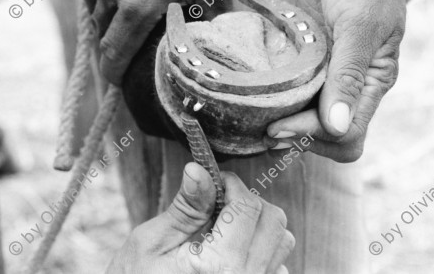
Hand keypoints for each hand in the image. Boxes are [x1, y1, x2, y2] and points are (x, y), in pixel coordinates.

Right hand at [71, 0, 231, 84]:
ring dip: (105, 14)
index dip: (115, 73)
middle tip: (132, 44)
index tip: (119, 80)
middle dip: (115, 42)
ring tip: (127, 10)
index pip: (113, 54)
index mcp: (138, 6)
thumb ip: (204, 21)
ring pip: (91, 3)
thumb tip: (206, 46)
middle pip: (102, 31)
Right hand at [106, 163, 294, 273]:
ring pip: (282, 241)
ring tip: (227, 228)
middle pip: (272, 220)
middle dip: (249, 202)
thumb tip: (199, 169)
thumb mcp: (151, 243)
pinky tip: (235, 252)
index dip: (233, 184)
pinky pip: (278, 266)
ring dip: (260, 225)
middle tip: (221, 203)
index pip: (247, 207)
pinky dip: (263, 251)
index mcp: (220, 266)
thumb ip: (185, 207)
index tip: (217, 181)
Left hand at [267, 0, 421, 161]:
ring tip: (252, 112)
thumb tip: (338, 127)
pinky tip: (256, 88)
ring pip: (308, 110)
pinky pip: (295, 83)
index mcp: (374, 81)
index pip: (346, 134)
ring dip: (283, 115)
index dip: (312, 137)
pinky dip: (278, 91)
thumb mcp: (359, 26)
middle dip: (296, 133)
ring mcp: (330, 68)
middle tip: (259, 124)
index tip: (278, 124)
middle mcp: (353, 82)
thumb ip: (349, 77)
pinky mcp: (312, 52)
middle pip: (326, 132)